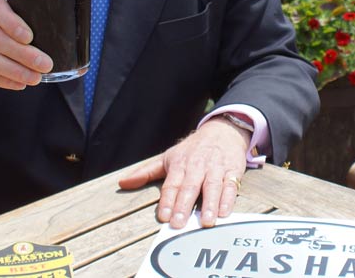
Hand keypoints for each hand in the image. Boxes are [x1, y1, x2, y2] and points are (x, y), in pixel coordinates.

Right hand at [0, 0, 52, 88]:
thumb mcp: (8, 11)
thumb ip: (31, 19)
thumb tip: (75, 42)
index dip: (12, 24)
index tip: (30, 37)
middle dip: (22, 54)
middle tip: (45, 65)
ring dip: (13, 71)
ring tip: (35, 78)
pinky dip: (2, 80)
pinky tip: (20, 84)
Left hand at [118, 118, 247, 228]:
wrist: (223, 131)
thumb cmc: (193, 149)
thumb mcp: (168, 157)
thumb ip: (146, 172)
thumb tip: (123, 183)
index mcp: (179, 165)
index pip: (171, 185)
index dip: (167, 201)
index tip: (163, 216)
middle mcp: (197, 167)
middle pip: (189, 187)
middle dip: (184, 206)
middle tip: (180, 224)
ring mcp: (215, 169)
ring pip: (211, 187)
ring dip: (209, 204)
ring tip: (206, 221)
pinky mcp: (232, 170)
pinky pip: (231, 185)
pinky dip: (228, 199)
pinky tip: (224, 211)